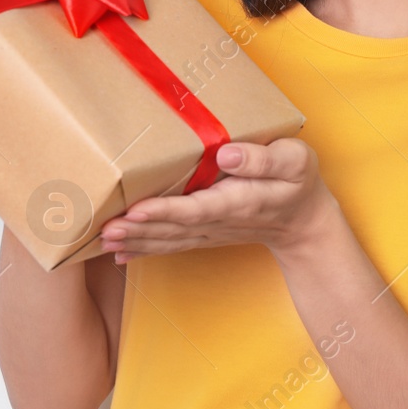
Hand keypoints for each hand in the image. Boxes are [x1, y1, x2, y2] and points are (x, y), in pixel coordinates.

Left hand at [99, 138, 340, 262]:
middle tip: (103, 230)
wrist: (304, 222)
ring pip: (168, 239)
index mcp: (239, 202)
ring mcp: (210, 232)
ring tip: (103, 240)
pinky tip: (120, 253)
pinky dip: (144, 249)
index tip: (135, 210)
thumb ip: (263, 160)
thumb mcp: (294, 162)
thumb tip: (226, 155)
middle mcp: (219, 221)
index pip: (195, 209)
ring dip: (136, 241)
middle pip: (173, 228)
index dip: (164, 211)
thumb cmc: (298, 183)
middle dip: (137, 230)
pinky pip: (171, 244)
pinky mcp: (205, 234)